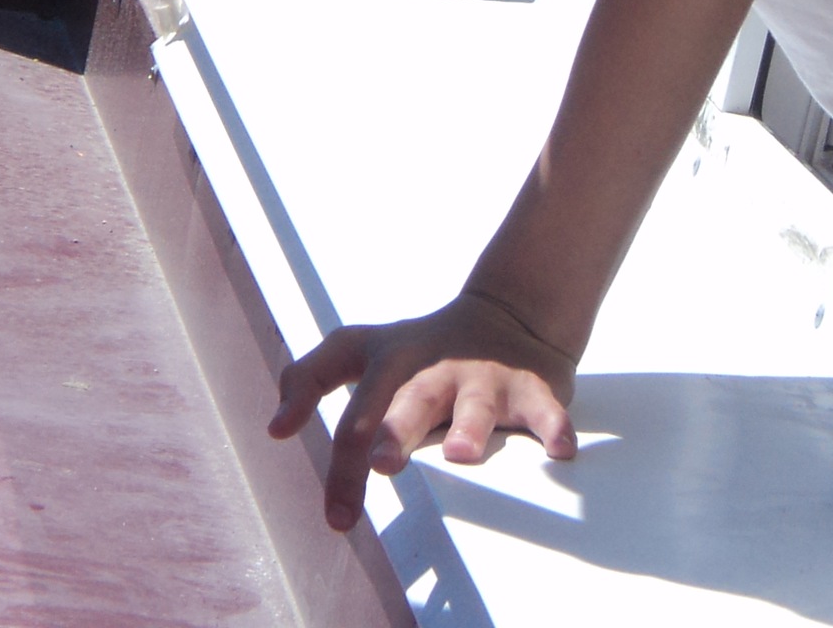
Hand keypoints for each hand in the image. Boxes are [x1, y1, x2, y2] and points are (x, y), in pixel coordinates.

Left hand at [267, 290, 581, 530]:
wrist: (508, 314)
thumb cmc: (422, 350)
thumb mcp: (362, 349)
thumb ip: (310, 376)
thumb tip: (273, 427)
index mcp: (390, 362)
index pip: (353, 408)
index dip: (341, 461)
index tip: (336, 517)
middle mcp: (434, 369)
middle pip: (409, 402)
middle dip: (394, 431)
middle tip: (381, 463)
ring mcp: (483, 377)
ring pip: (476, 404)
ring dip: (470, 429)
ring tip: (461, 454)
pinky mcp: (529, 386)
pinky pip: (543, 407)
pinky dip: (553, 424)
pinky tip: (559, 447)